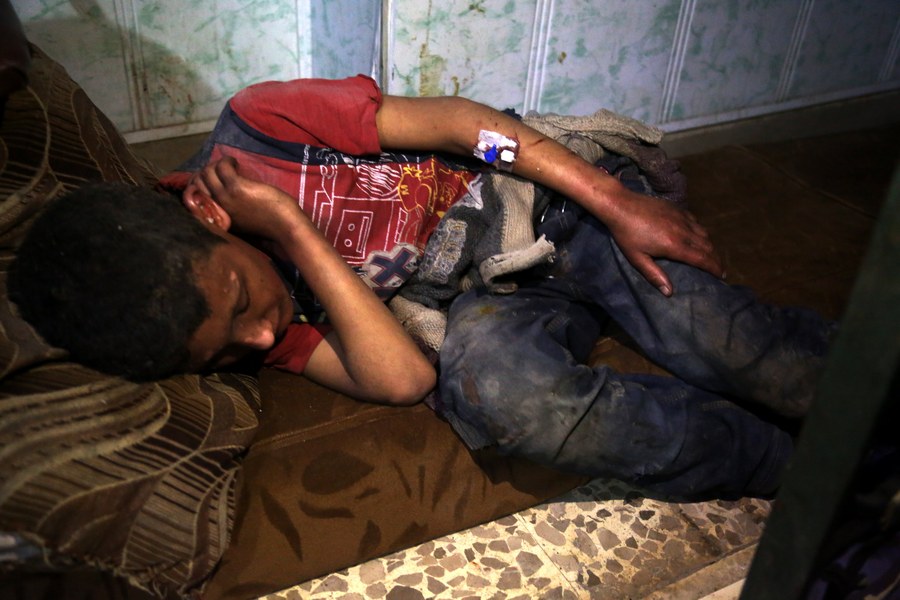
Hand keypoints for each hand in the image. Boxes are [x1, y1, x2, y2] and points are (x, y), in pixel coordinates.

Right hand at [185, 156, 302, 243]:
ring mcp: (225, 197)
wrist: (285, 227)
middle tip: (222, 169)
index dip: (197, 183)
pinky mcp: (237, 187)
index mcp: (216, 217)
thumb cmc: (268, 224)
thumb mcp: (240, 220)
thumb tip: (221, 190)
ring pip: (207, 172)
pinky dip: (227, 160)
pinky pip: (222, 167)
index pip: (193, 196)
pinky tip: (235, 162)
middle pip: (198, 182)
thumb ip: (228, 209)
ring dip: (217, 164)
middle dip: (207, 171)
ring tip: (230, 165)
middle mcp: (216, 208)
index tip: (209, 178)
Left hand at [603, 187, 723, 295]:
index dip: (714, 268)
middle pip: (707, 246)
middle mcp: (683, 231)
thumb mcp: (637, 258)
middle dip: (715, 258)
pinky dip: (700, 231)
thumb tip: (669, 292)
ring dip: (710, 245)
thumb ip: (654, 275)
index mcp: (674, 245)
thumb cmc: (626, 234)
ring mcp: (681, 217)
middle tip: (718, 268)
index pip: (702, 259)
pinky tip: (697, 235)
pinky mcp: (677, 208)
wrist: (621, 205)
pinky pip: (696, 221)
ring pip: (704, 233)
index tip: (721, 275)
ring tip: (710, 254)